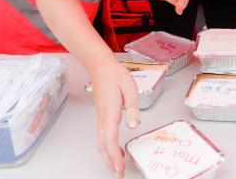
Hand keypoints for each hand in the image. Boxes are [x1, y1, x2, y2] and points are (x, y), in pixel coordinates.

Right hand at [91, 59, 139, 177]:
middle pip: (103, 145)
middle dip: (110, 161)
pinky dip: (107, 147)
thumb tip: (134, 124)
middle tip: (118, 174)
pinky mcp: (101, 115)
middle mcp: (103, 117)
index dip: (114, 156)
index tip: (119, 168)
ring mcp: (101, 117)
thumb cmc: (116, 75)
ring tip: (116, 167)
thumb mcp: (130, 88)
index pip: (111, 139)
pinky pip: (102, 135)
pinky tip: (115, 150)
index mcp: (110, 112)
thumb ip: (132, 107)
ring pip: (101, 142)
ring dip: (107, 156)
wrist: (101, 67)